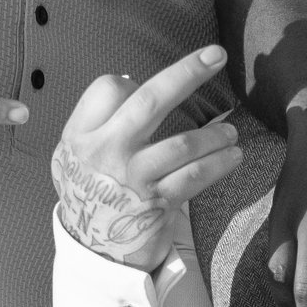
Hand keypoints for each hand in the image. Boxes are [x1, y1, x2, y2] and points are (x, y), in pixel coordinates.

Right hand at [53, 46, 241, 271]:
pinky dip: (220, 163)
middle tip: (216, 55)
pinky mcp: (156, 203)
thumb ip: (97, 121)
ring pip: (183, 143)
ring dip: (214, 135)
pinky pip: (195, 176)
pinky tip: (233, 157)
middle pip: (151, 101)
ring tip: (230, 133)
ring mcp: (133, 177)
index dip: (132, 83)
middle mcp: (106, 151)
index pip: (110, 87)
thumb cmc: (90, 192)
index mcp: (82, 134)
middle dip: (187, 72)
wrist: (92, 252)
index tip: (147, 92)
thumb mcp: (72, 155)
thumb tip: (134, 83)